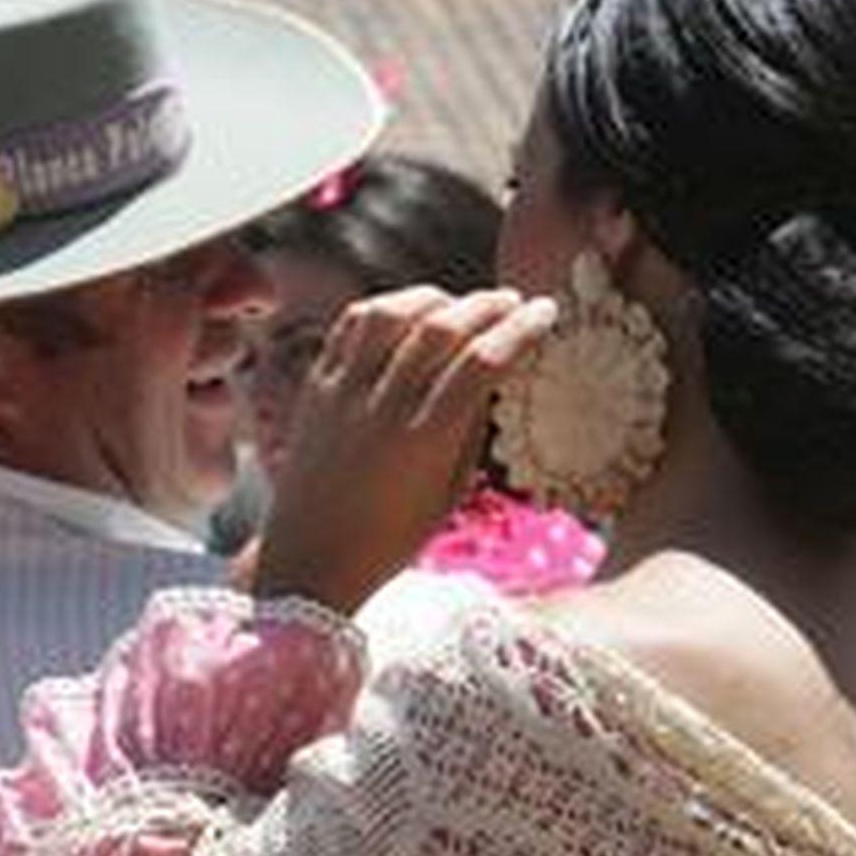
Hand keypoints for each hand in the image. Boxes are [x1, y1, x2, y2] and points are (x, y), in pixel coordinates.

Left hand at [254, 285, 556, 612]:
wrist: (311, 559)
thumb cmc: (389, 538)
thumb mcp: (449, 494)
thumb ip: (470, 430)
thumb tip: (493, 374)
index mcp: (424, 443)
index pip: (482, 363)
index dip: (520, 329)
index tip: (544, 313)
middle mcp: (382, 410)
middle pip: (441, 329)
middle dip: (485, 305)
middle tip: (510, 301)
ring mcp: (342, 394)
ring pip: (390, 313)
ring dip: (432, 296)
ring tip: (457, 303)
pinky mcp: (314, 388)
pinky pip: (349, 326)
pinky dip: (384, 307)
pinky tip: (406, 312)